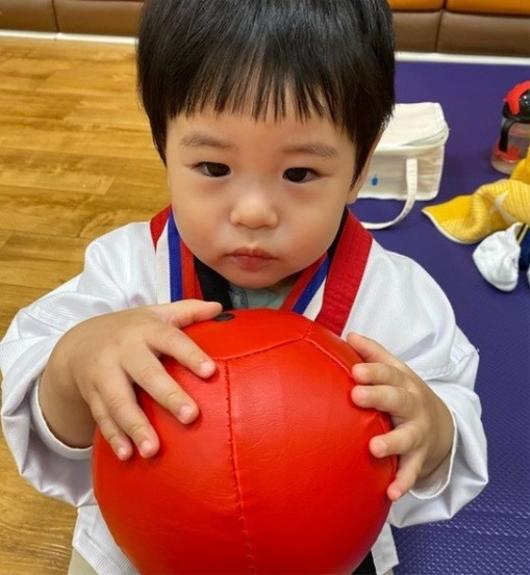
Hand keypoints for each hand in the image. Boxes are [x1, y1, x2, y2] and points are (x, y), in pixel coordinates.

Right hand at [40, 299, 221, 459]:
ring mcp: (104, 374)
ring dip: (136, 426)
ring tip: (153, 450)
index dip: (190, 355)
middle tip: (191, 416)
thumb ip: (188, 311)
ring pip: (119, 401)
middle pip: (147, 374)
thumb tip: (220, 308)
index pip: (171, 340)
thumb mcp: (156, 314)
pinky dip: (114, 437)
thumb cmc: (131, 329)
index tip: (211, 372)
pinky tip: (128, 455)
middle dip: (168, 396)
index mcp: (145, 330)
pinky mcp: (92, 395)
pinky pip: (102, 418)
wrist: (79, 341)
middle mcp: (123, 350)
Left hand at [347, 333, 453, 501]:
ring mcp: (418, 432)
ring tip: (374, 447)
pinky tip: (391, 493)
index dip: (373, 371)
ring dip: (392, 442)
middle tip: (357, 396)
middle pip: (398, 399)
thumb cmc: (405, 392)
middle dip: (378, 397)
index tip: (355, 370)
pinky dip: (403, 482)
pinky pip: (412, 471)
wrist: (443, 424)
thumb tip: (349, 335)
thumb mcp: (395, 370)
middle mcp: (413, 405)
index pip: (389, 373)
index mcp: (404, 382)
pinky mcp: (419, 457)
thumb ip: (373, 354)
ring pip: (407, 437)